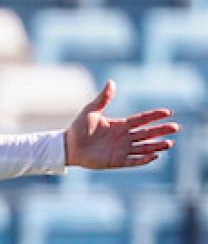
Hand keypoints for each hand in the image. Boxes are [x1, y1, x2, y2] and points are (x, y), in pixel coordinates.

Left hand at [65, 80, 179, 168]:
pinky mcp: (116, 161)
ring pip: (144, 147)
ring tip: (170, 143)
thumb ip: (103, 98)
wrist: (68, 146)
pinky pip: (133, 161)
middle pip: (147, 133)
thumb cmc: (78, 128)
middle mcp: (124, 137)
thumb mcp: (91, 111)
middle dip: (161, 130)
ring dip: (156, 146)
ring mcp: (121, 149)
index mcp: (120, 125)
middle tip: (176, 127)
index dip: (154, 116)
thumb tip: (111, 82)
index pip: (142, 119)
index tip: (168, 112)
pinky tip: (154, 156)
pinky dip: (143, 159)